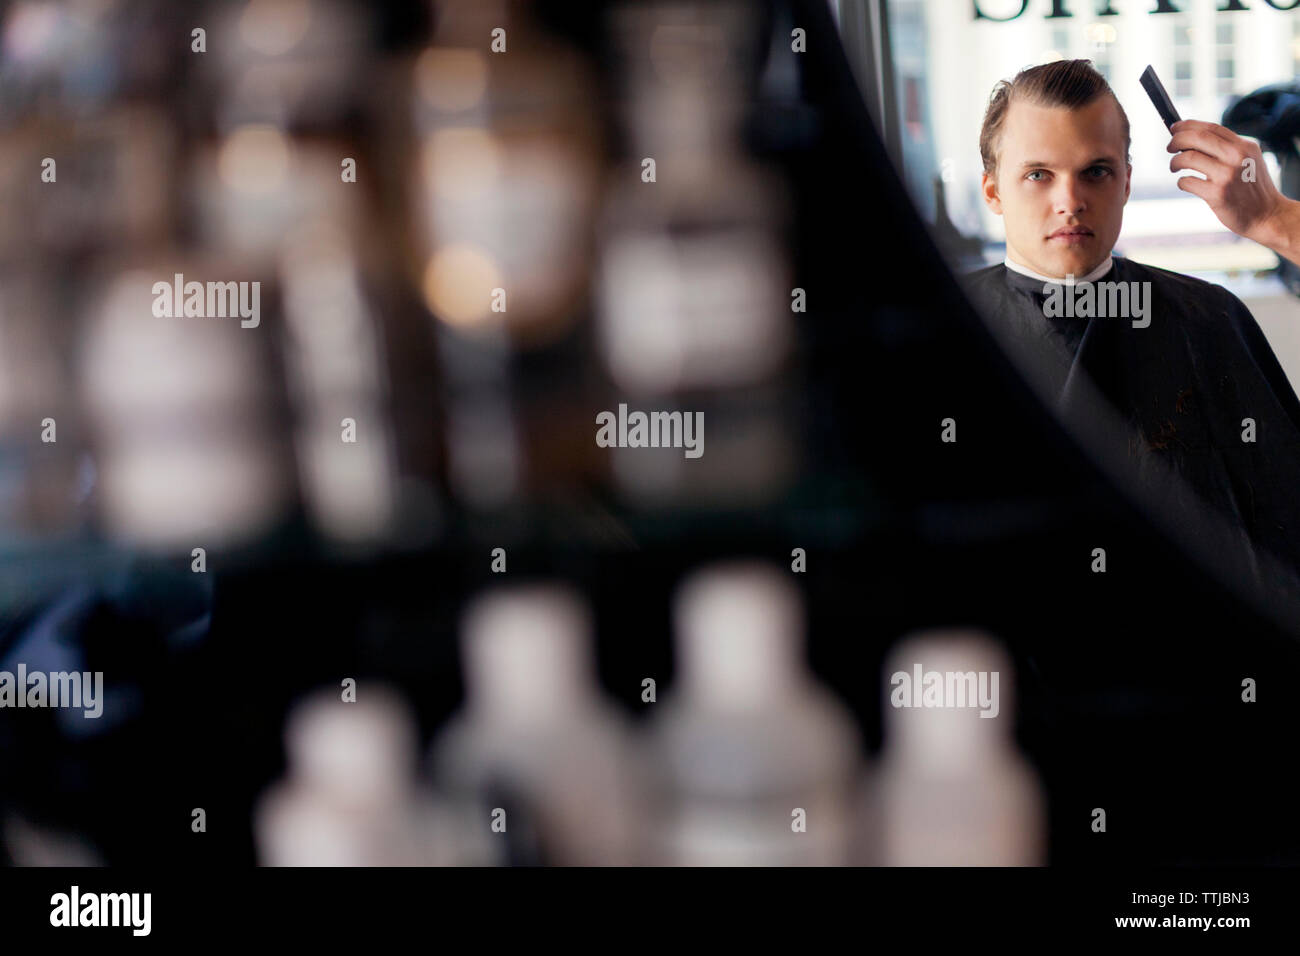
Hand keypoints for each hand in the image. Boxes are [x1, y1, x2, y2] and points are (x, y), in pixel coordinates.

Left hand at [1166, 119, 1288, 247]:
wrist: (1267, 215)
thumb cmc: (1252, 188)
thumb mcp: (1248, 160)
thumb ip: (1228, 149)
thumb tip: (1193, 140)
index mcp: (1244, 146)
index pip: (1211, 127)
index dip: (1188, 125)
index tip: (1175, 127)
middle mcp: (1236, 157)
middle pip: (1197, 138)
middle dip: (1177, 139)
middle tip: (1170, 147)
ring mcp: (1226, 175)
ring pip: (1188, 158)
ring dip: (1175, 162)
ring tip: (1175, 167)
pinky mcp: (1216, 194)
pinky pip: (1187, 182)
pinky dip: (1181, 181)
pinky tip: (1186, 183)